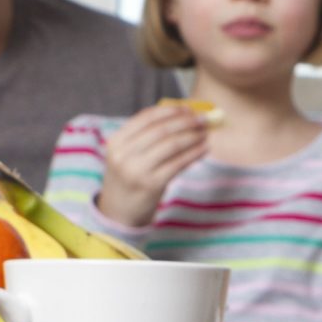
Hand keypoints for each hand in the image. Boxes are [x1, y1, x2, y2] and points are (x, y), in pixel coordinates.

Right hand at [95, 104, 209, 226]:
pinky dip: (194, 153)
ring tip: (205, 133)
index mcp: (116, 141)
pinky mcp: (152, 184)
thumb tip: (183, 115)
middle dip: (186, 121)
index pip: (146, 117)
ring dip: (193, 136)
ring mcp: (137, 170)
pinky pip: (179, 163)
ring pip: (172, 144)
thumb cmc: (129, 177)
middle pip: (162, 129)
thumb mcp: (126, 155)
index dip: (170, 111)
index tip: (188, 108)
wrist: (119, 213)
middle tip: (204, 119)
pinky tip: (204, 148)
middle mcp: (124, 154)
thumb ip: (146, 136)